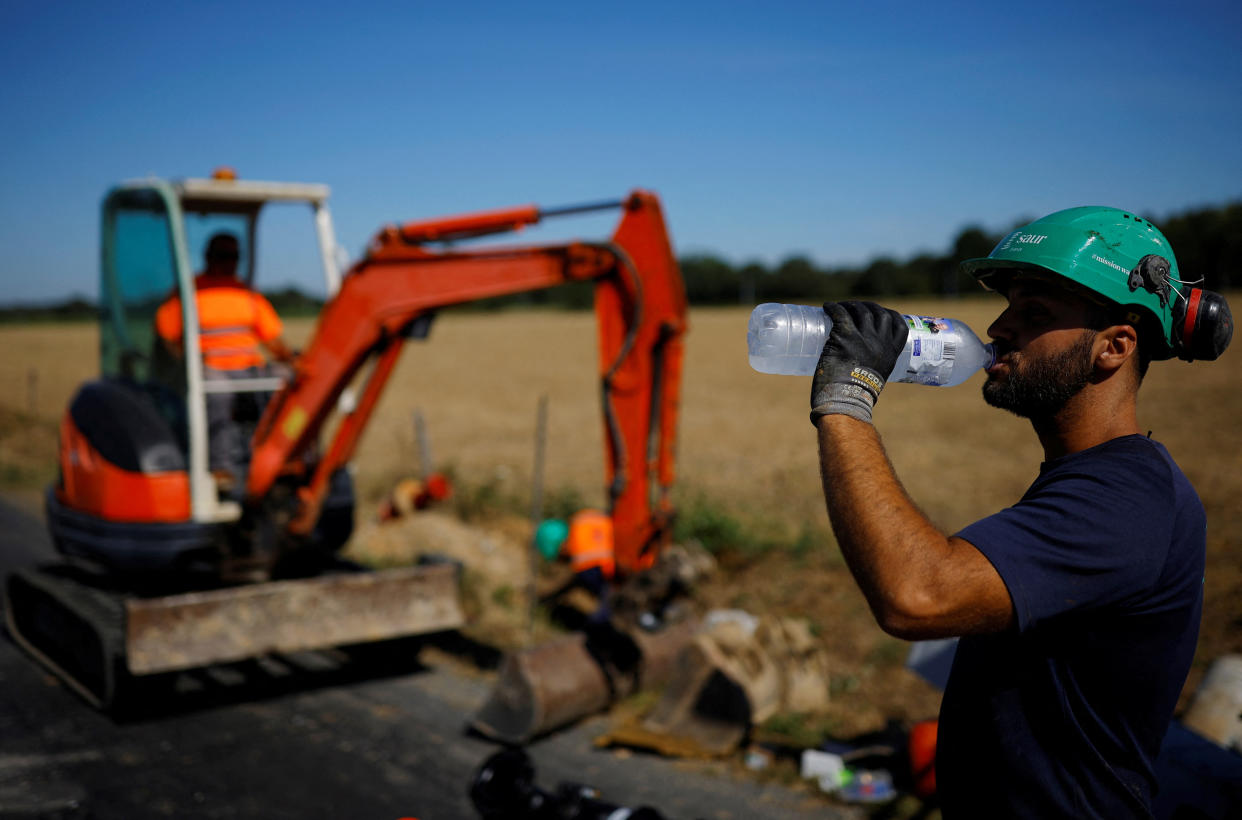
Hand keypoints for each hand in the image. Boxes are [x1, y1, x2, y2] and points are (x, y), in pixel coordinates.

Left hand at [810, 301, 908, 425]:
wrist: (845, 403)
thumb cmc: (855, 398)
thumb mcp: (874, 380)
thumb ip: (871, 370)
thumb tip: (857, 369)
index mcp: (891, 354)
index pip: (900, 327)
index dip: (891, 315)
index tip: (881, 312)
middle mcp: (881, 343)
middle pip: (879, 313)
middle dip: (868, 306)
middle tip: (855, 307)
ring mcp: (864, 339)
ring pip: (861, 311)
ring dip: (850, 305)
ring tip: (840, 306)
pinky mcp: (845, 337)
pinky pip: (841, 314)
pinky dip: (834, 308)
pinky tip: (827, 307)